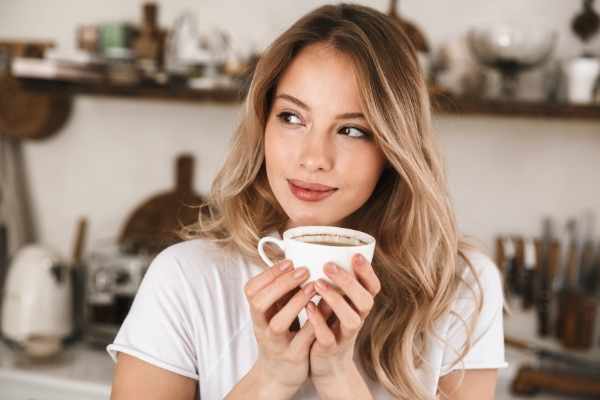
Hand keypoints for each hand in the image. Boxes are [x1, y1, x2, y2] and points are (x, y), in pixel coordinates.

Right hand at [243, 259, 316, 394]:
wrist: (279, 374)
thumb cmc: (281, 335)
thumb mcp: (275, 312)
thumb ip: (281, 291)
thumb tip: (294, 259)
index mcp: (258, 313)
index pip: (251, 290)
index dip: (268, 274)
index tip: (289, 261)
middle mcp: (262, 328)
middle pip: (259, 303)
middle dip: (280, 284)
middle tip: (303, 270)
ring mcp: (276, 344)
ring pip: (277, 323)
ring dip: (295, 303)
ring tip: (313, 287)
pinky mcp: (293, 357)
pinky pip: (301, 340)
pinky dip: (312, 324)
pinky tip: (325, 310)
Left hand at [306, 253, 380, 382]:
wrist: (327, 365)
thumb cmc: (330, 325)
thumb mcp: (336, 302)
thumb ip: (333, 282)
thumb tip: (317, 250)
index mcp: (359, 305)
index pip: (373, 287)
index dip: (367, 272)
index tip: (355, 255)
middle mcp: (358, 319)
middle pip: (365, 300)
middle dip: (349, 281)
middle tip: (329, 265)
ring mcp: (345, 335)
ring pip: (352, 319)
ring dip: (335, 300)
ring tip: (317, 284)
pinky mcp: (331, 349)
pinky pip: (328, 337)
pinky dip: (319, 322)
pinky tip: (309, 307)